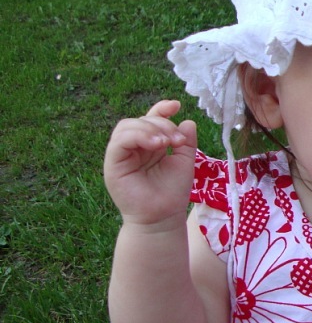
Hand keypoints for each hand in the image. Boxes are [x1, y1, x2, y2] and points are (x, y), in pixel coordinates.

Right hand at [104, 100, 196, 226]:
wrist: (163, 217)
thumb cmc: (172, 192)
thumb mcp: (184, 162)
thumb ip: (185, 141)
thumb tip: (188, 121)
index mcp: (149, 145)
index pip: (150, 119)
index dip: (161, 109)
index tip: (176, 105)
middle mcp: (133, 148)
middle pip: (140, 121)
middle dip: (161, 124)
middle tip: (177, 140)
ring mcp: (121, 155)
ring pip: (127, 127)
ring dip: (150, 129)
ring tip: (167, 142)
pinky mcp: (112, 164)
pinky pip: (119, 142)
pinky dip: (138, 137)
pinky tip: (156, 144)